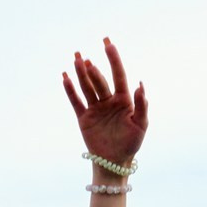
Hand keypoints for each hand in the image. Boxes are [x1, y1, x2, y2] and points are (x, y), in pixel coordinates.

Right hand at [63, 37, 147, 167]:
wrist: (115, 162)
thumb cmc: (132, 143)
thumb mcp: (141, 124)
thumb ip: (141, 105)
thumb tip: (139, 85)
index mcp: (123, 99)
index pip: (118, 74)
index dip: (113, 59)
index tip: (108, 44)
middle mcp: (108, 101)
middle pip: (99, 81)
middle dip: (92, 68)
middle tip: (83, 58)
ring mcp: (95, 108)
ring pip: (87, 87)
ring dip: (80, 74)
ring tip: (75, 59)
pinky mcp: (84, 118)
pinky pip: (76, 102)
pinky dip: (70, 90)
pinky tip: (65, 78)